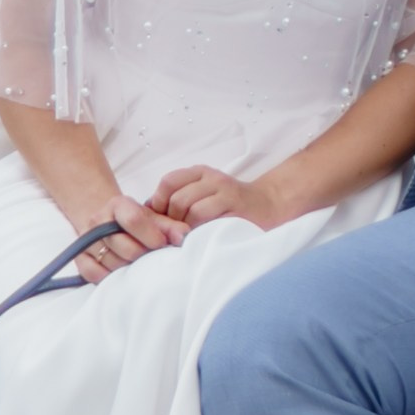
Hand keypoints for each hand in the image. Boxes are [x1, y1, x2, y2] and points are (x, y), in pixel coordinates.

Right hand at [75, 194, 186, 279]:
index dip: (152, 236)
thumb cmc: (136, 223)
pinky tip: (120, 274)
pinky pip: (94, 274)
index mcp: (118, 205)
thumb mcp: (154, 219)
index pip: (133, 220)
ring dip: (128, 268)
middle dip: (143, 256)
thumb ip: (171, 227)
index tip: (162, 245)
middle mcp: (98, 220)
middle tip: (150, 257)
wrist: (107, 224)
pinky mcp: (79, 258)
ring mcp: (86, 239)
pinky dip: (109, 277)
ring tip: (137, 265)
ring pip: (112, 262)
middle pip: (125, 246)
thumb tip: (184, 237)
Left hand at [150, 164, 281, 232]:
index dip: (158, 203)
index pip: (168, 182)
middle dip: (170, 221)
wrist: (268, 205)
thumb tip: (146, 211)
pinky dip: (199, 234)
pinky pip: (209, 223)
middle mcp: (213, 179)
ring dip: (184, 229)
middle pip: (177, 199)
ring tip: (185, 240)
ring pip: (192, 211)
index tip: (159, 221)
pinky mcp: (237, 211)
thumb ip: (179, 197)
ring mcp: (226, 194)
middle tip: (171, 236)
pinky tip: (198, 241)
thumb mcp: (203, 192)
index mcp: (200, 173)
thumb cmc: (229, 204)